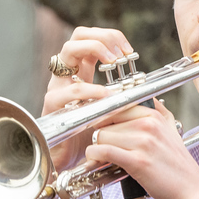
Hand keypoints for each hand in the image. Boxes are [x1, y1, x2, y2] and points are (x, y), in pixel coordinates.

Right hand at [40, 27, 134, 172]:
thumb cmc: (91, 135)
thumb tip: (145, 84)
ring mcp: (58, 86)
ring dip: (95, 50)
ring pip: (68, 51)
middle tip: (122, 54)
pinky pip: (70, 90)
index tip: (129, 51)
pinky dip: (90, 89)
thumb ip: (121, 93)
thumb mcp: (110, 108)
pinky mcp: (53, 105)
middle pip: (78, 35)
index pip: (91, 38)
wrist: (70, 162)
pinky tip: (105, 95)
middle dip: (102, 37)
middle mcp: (67, 74)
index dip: (111, 37)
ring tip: (114, 62)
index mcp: (81, 71)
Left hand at [85, 99, 198, 198]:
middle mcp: (149, 125)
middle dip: (101, 136)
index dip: (105, 120)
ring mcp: (144, 142)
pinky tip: (96, 161)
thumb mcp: (172, 132)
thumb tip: (150, 100)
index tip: (103, 131)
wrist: (192, 193)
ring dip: (96, 148)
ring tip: (101, 158)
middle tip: (104, 148)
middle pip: (106, 122)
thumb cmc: (179, 168)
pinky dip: (94, 156)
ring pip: (101, 136)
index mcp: (155, 116)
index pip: (116, 106)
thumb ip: (160, 113)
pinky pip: (103, 151)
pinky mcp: (137, 161)